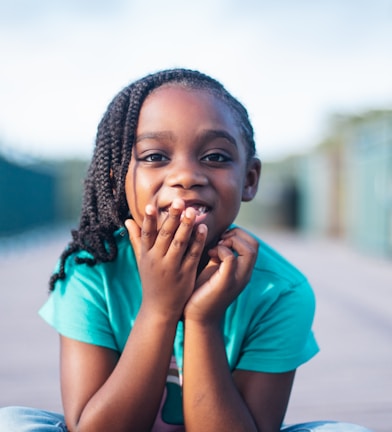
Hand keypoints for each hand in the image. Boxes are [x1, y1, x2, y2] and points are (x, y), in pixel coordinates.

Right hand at [125, 199, 207, 320]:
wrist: (160, 309)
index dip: (149, 220)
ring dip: (186, 226)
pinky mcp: (186, 274)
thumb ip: (136, 240)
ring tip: (192, 211)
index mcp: (146, 255)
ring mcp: (172, 267)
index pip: (146, 235)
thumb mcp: (141, 261)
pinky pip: (193, 254)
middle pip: (165, 236)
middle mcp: (158, 260)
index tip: (151, 206)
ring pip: (180, 243)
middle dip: (172, 218)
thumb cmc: (151, 281)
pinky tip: (204, 228)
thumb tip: (128, 220)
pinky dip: (198, 241)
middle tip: (179, 201)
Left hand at [184, 228, 257, 324]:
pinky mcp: (226, 283)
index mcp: (243, 270)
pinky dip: (221, 250)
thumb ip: (219, 254)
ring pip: (249, 250)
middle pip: (254, 244)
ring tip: (215, 247)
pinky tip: (210, 254)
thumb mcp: (213, 268)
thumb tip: (217, 234)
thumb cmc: (201, 291)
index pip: (253, 244)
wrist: (197, 317)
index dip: (238, 234)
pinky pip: (231, 259)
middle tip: (219, 239)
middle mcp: (245, 274)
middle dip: (237, 234)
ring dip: (231, 241)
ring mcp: (238, 279)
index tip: (221, 237)